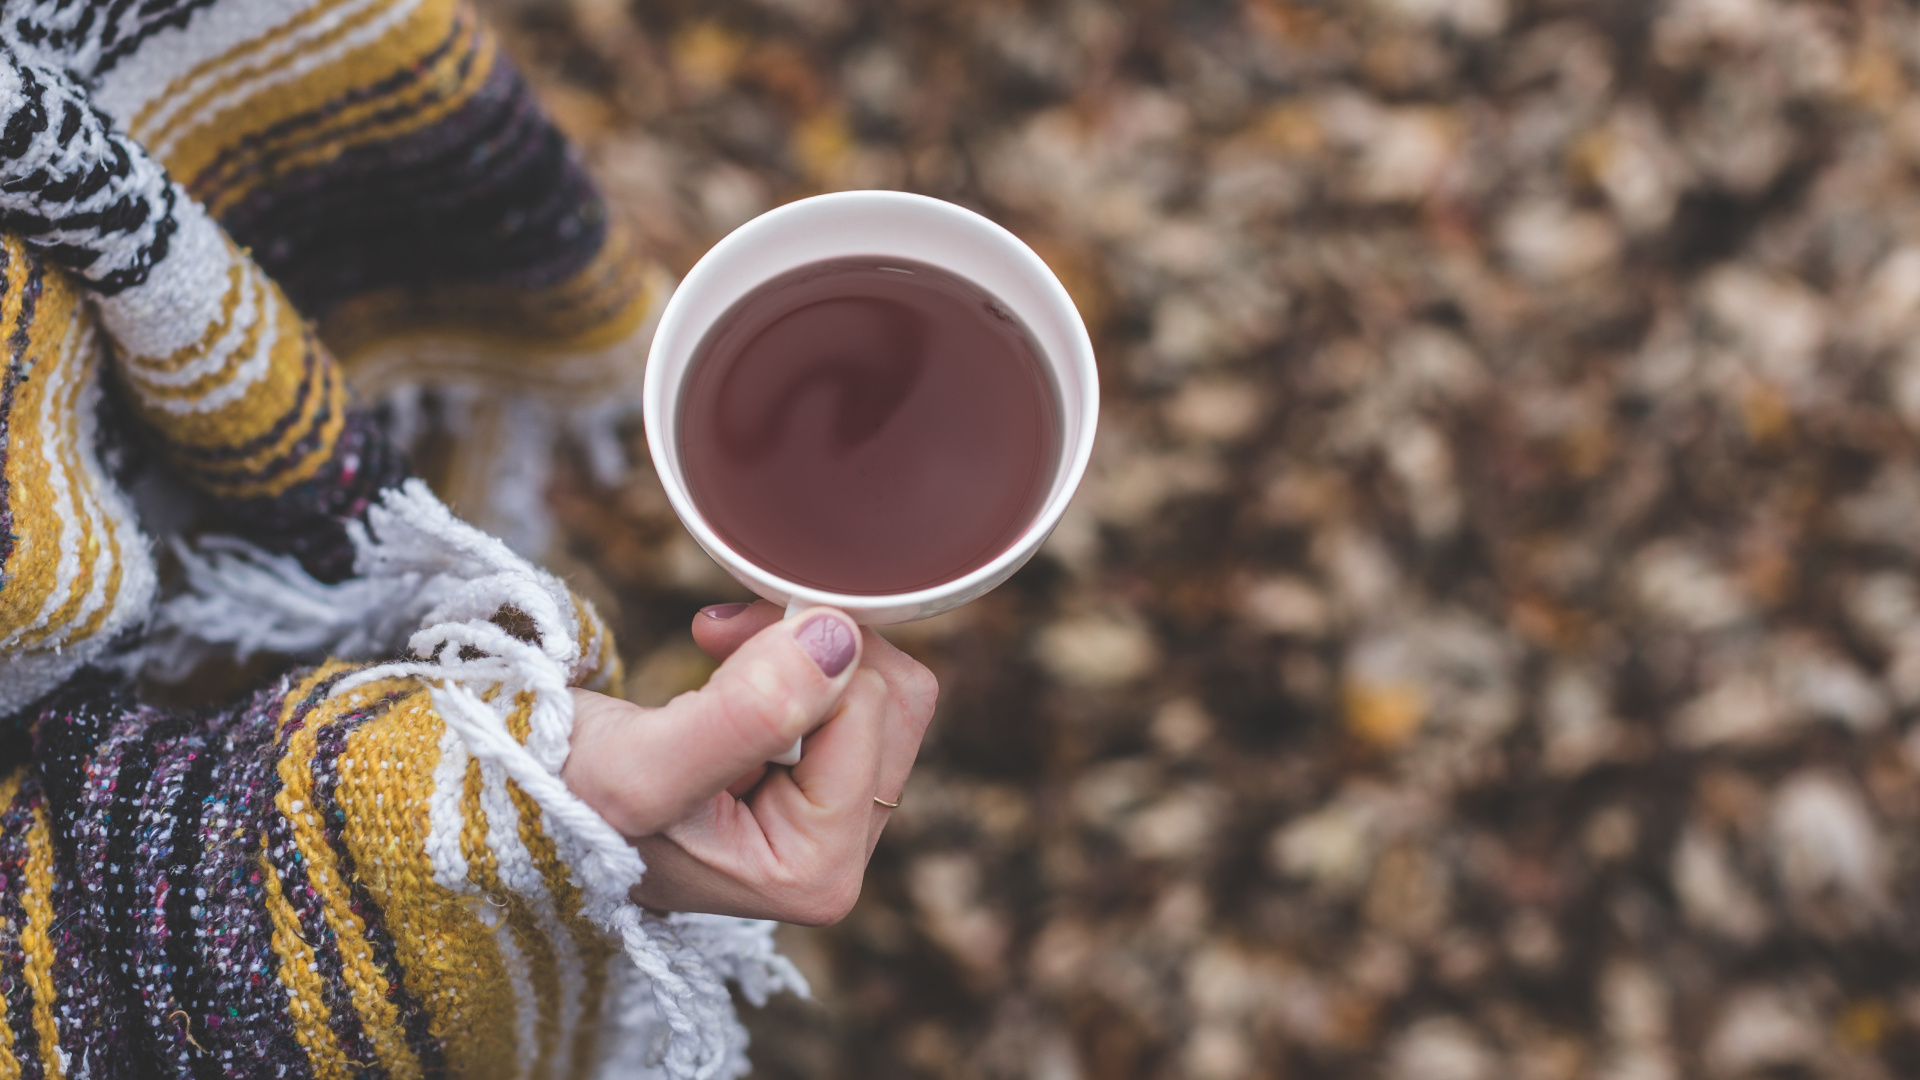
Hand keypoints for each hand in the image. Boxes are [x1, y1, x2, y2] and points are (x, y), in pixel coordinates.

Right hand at [562, 601, 936, 924]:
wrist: (514, 795)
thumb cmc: (560, 797)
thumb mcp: (640, 765)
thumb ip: (745, 714)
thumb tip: (841, 641)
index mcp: (815, 875)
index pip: (869, 710)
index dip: (798, 652)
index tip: (712, 639)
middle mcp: (837, 859)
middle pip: (894, 702)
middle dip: (809, 645)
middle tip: (718, 637)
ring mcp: (828, 823)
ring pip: (880, 689)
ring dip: (799, 646)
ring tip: (717, 651)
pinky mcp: (813, 786)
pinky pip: (852, 691)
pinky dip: (793, 654)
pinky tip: (728, 663)